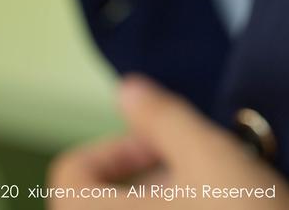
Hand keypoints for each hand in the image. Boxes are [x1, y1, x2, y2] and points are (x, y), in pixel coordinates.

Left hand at [48, 75, 288, 208]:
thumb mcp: (207, 153)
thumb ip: (163, 116)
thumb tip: (128, 89)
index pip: (72, 172)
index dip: (117, 147)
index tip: (164, 146)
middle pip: (100, 200)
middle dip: (150, 175)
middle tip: (200, 170)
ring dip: (165, 200)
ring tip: (216, 193)